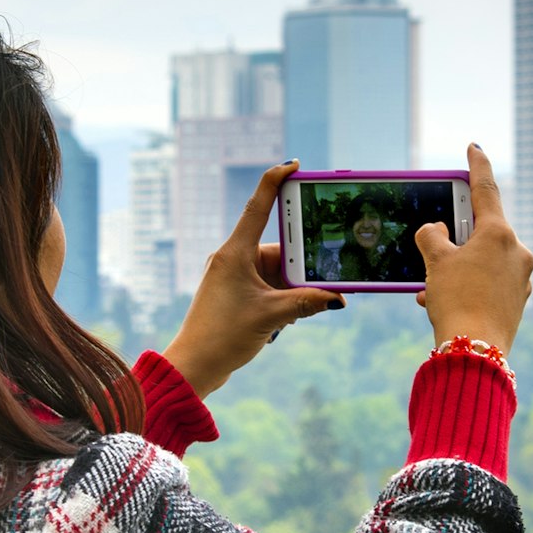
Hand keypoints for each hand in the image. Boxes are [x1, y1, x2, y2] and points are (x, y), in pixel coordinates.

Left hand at [163, 160, 344, 398]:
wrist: (194, 366)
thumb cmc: (222, 337)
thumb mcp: (273, 316)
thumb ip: (308, 302)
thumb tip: (338, 298)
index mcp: (235, 252)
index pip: (259, 205)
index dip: (277, 181)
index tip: (295, 165)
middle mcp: (232, 258)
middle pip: (279, 247)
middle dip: (301, 266)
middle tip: (321, 280)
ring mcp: (233, 276)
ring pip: (277, 271)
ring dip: (292, 289)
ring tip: (292, 314)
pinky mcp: (236, 293)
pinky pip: (268, 286)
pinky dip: (283, 298)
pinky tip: (286, 319)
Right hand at [416, 145, 530, 355]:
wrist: (475, 353)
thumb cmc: (455, 301)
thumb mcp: (435, 262)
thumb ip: (432, 236)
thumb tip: (437, 231)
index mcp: (500, 234)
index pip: (486, 189)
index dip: (477, 166)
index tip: (475, 148)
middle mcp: (517, 252)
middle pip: (481, 231)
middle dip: (455, 239)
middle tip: (436, 245)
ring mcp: (521, 278)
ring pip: (482, 261)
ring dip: (456, 269)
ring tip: (431, 288)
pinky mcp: (518, 301)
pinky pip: (489, 283)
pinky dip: (467, 286)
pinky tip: (444, 302)